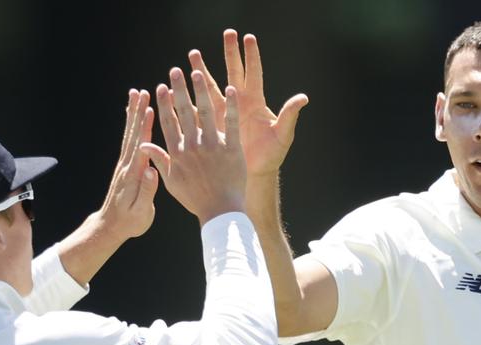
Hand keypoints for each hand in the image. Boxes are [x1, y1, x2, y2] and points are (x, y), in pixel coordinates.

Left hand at [95, 89, 157, 238]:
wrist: (110, 226)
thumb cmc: (130, 222)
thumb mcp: (141, 211)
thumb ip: (147, 190)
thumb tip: (151, 171)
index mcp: (134, 175)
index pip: (141, 146)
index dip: (145, 127)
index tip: (150, 108)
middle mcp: (127, 165)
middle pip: (133, 134)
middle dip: (137, 112)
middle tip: (142, 92)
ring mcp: (124, 164)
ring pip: (130, 134)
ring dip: (133, 113)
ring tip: (137, 95)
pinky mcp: (125, 166)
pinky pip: (129, 141)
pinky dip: (132, 125)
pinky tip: (134, 115)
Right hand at [141, 68, 246, 224]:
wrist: (220, 211)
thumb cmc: (195, 198)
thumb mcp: (171, 181)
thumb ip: (159, 160)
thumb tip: (142, 146)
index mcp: (177, 152)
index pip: (168, 122)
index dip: (164, 103)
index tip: (161, 86)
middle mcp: (193, 145)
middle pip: (184, 112)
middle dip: (179, 89)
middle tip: (176, 70)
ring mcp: (213, 146)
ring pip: (206, 112)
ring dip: (201, 90)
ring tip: (197, 71)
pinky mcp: (232, 149)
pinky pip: (231, 124)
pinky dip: (231, 106)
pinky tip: (230, 89)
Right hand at [188, 30, 308, 177]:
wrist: (255, 174)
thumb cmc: (271, 155)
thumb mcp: (282, 135)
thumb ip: (290, 115)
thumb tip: (303, 98)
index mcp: (256, 102)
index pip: (253, 73)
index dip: (251, 56)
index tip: (248, 38)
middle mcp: (240, 102)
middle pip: (233, 72)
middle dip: (230, 53)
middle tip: (227, 34)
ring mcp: (225, 112)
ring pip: (212, 86)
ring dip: (203, 71)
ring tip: (193, 54)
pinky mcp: (213, 124)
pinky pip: (200, 109)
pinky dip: (189, 99)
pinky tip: (177, 89)